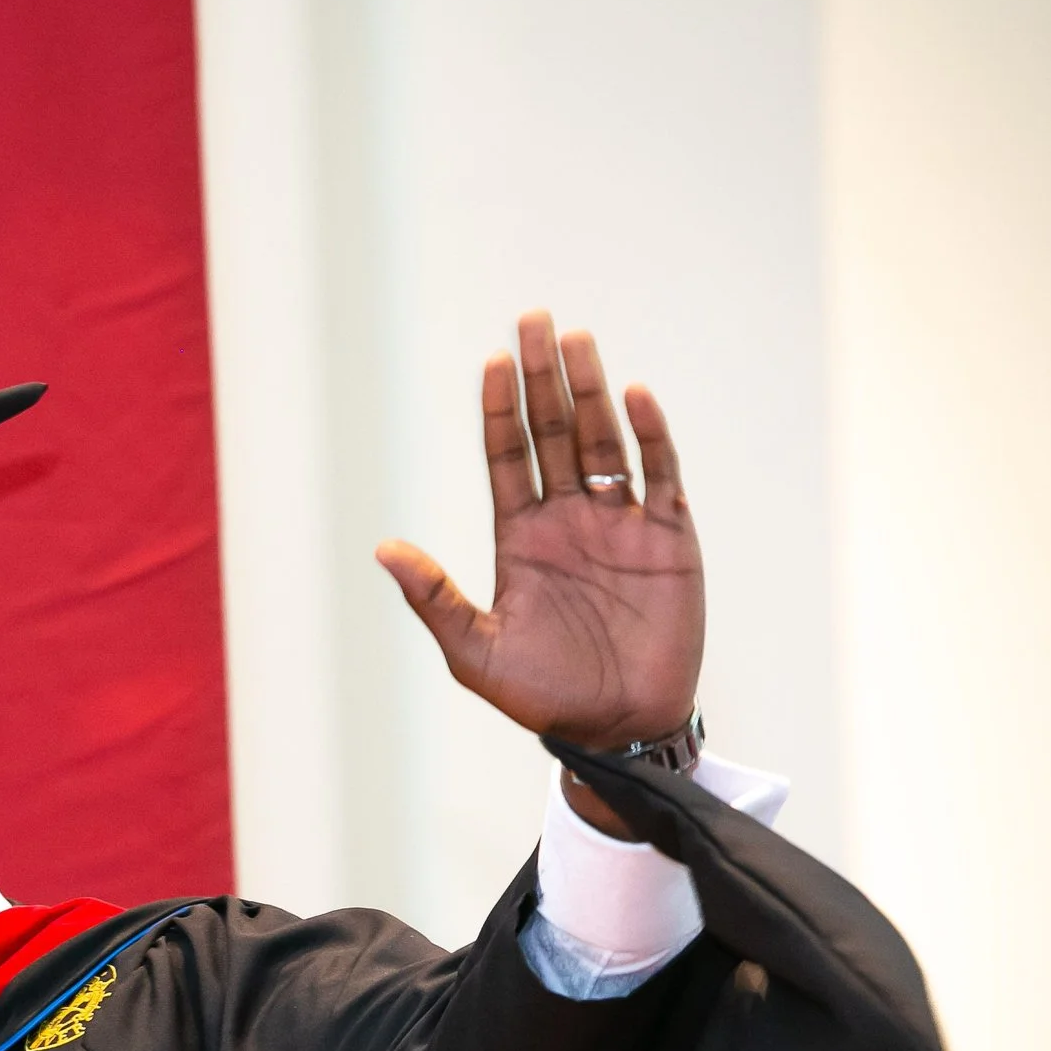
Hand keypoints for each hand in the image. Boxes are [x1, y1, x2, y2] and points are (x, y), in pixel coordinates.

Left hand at [375, 312, 702, 752]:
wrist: (616, 729)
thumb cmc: (543, 696)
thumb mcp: (476, 652)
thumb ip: (435, 598)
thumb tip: (383, 549)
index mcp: (521, 537)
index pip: (508, 457)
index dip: (500, 410)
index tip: (492, 362)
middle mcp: (568, 519)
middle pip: (553, 432)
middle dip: (543, 378)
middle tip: (533, 320)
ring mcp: (619, 524)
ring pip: (602, 441)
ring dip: (591, 391)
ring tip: (575, 340)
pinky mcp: (668, 538)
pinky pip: (660, 476)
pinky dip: (650, 437)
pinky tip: (634, 398)